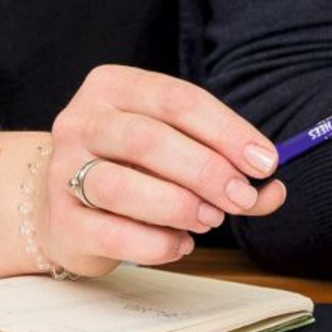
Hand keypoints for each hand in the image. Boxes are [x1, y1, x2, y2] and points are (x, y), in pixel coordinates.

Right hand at [40, 65, 285, 278]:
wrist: (60, 201)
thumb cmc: (129, 168)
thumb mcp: (171, 149)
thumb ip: (223, 166)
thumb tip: (272, 189)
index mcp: (111, 87)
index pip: (174, 98)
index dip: (225, 130)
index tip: (265, 162)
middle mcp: (80, 121)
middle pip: (146, 139)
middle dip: (205, 170)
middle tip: (241, 197)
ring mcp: (63, 171)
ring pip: (123, 187)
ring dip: (179, 206)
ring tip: (208, 219)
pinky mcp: (62, 221)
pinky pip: (113, 234)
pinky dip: (157, 243)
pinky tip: (179, 243)